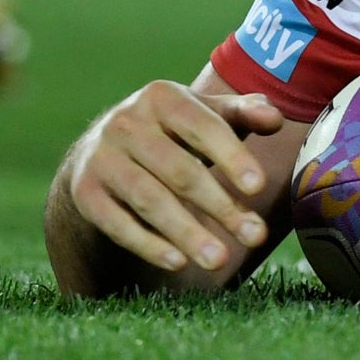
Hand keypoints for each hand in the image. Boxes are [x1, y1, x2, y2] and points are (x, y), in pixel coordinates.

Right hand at [61, 82, 283, 275]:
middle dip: (220, 206)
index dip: (232, 157)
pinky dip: (147, 244)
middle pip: (180, 171)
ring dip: (187, 233)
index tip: (259, 187)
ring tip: (221, 259)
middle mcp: (125, 123)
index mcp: (163, 97)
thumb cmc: (177, 130)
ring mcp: (101, 158)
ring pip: (149, 200)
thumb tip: (274, 118)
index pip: (204, 128)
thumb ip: (245, 113)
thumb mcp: (209, 114)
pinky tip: (178, 262)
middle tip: (255, 237)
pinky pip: (116, 222)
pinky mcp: (85, 191)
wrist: (105, 147)